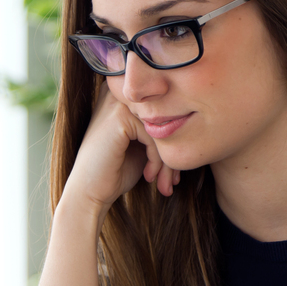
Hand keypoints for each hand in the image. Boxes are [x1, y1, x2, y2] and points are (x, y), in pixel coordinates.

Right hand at [64, 82, 179, 219]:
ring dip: (168, 160)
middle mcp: (120, 93)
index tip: (173, 172)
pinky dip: (157, 159)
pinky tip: (149, 176)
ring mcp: (118, 102)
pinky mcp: (120, 116)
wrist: (89, 192)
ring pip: (162, 128)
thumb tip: (196, 125)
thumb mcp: (144, 146)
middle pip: (165, 118)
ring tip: (165, 183)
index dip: (173, 142)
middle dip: (173, 153)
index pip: (165, 112)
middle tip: (172, 181)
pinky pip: (155, 136)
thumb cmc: (117, 171)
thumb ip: (162, 130)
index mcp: (126, 96)